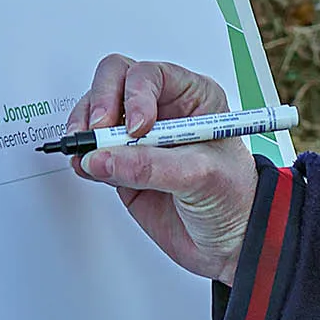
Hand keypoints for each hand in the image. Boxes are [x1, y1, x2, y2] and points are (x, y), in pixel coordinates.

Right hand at [64, 56, 251, 281]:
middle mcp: (163, 110)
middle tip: (99, 134)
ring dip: (87, 129)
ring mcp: (140, 138)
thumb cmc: (236, 199)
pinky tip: (87, 165)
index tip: (136, 130)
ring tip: (90, 154)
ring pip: (98, 113)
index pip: (149, 75)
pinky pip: (94, 151)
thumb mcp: (201, 175)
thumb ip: (151, 165)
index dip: (135, 95)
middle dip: (101, 103)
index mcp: (192, 97)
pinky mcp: (125, 166)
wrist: (232, 244)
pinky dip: (84, 157)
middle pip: (115, 81)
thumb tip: (105, 157)